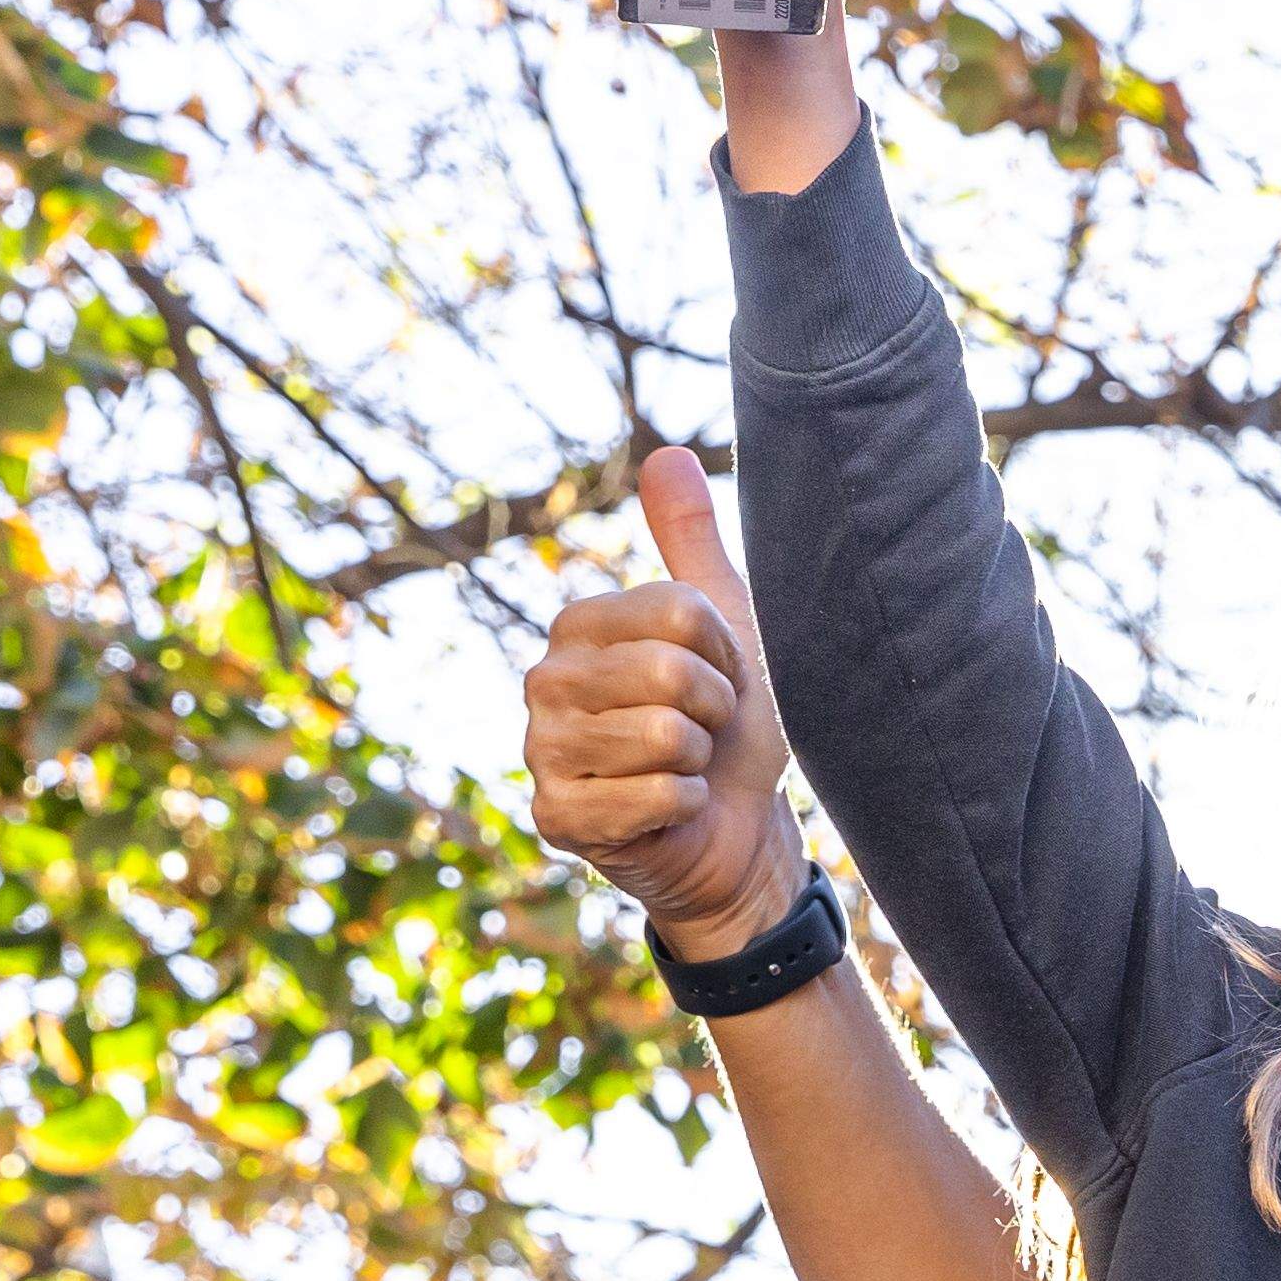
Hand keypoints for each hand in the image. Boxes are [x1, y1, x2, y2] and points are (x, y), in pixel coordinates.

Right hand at [524, 445, 806, 957]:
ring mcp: (541, 750)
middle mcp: (544, 680)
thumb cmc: (731, 726)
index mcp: (579, 626)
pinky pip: (655, 794)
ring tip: (687, 767)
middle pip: (673, 672)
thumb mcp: (725, 623)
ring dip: (701, 760)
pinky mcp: (556, 817)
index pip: (683, 611)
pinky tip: (670, 811)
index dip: (728, 655)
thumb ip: (691, 543)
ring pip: (666, 734)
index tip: (720, 679)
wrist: (739, 827)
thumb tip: (667, 454)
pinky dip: (686, 805)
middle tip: (705, 731)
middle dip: (716, 710)